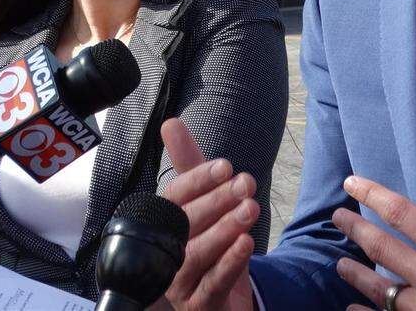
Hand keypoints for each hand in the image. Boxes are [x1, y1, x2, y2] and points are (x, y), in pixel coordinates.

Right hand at [158, 118, 256, 310]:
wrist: (224, 304)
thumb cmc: (213, 248)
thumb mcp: (208, 206)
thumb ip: (192, 167)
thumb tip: (171, 123)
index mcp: (165, 224)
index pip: (174, 197)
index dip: (198, 179)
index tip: (226, 165)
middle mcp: (166, 252)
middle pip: (185, 223)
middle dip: (217, 200)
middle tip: (245, 182)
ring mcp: (180, 283)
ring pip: (197, 253)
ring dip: (225, 228)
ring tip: (250, 208)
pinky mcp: (199, 306)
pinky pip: (213, 283)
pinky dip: (230, 261)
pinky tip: (247, 242)